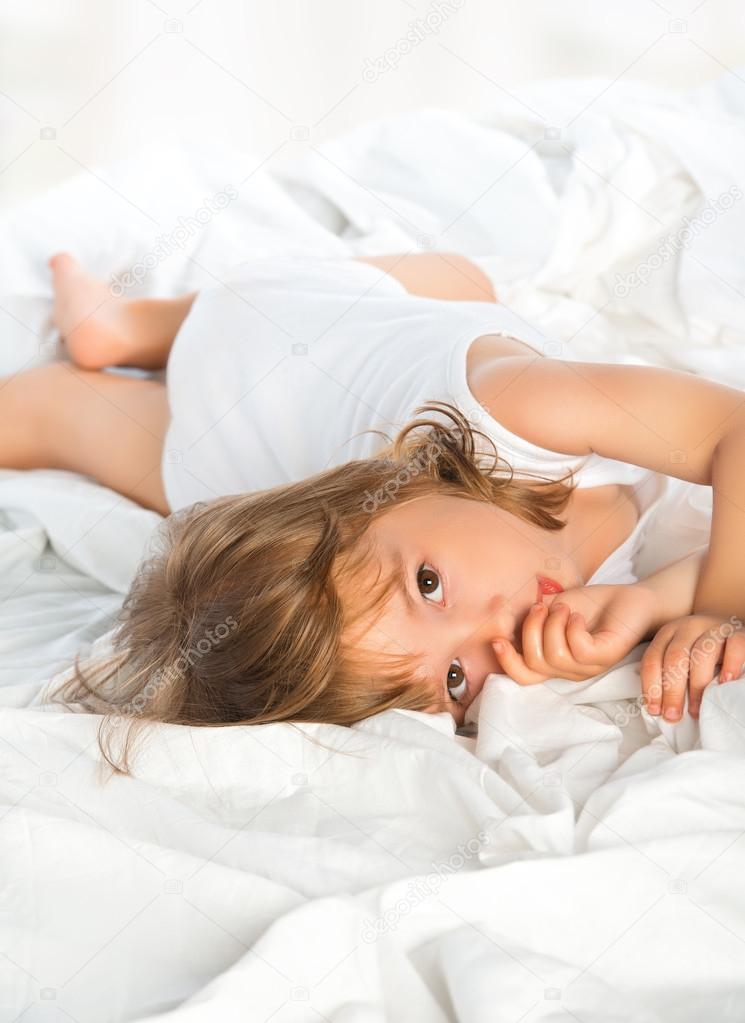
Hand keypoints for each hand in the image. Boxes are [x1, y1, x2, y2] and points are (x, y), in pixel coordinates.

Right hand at [494, 582, 656, 685]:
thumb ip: (532, 620)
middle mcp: (570, 669)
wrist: (629, 598)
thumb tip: (505, 623)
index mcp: (554, 661)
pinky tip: (577, 616)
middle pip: (534, 662)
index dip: (507, 662)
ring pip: (554, 656)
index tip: (498, 639)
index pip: (524, 676)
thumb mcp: (552, 609)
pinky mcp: (606, 657)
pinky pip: (579, 649)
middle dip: (530, 628)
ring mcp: (589, 667)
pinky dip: (571, 626)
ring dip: (553, 624)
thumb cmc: (590, 605)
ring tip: (564, 608)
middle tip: (543, 607)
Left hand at [639, 613, 744, 720]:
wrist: (731, 630)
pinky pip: (734, 646)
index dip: (651, 687)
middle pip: (674, 659)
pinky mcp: (738, 632)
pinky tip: (725, 682)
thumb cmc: (704, 653)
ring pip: (702, 654)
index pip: (652, 660)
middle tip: (673, 716)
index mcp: (668, 634)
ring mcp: (713, 628)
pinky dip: (730, 664)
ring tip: (697, 710)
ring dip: (697, 686)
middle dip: (671, 691)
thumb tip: (658, 709)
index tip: (655, 711)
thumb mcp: (682, 657)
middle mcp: (688, 627)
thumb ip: (670, 674)